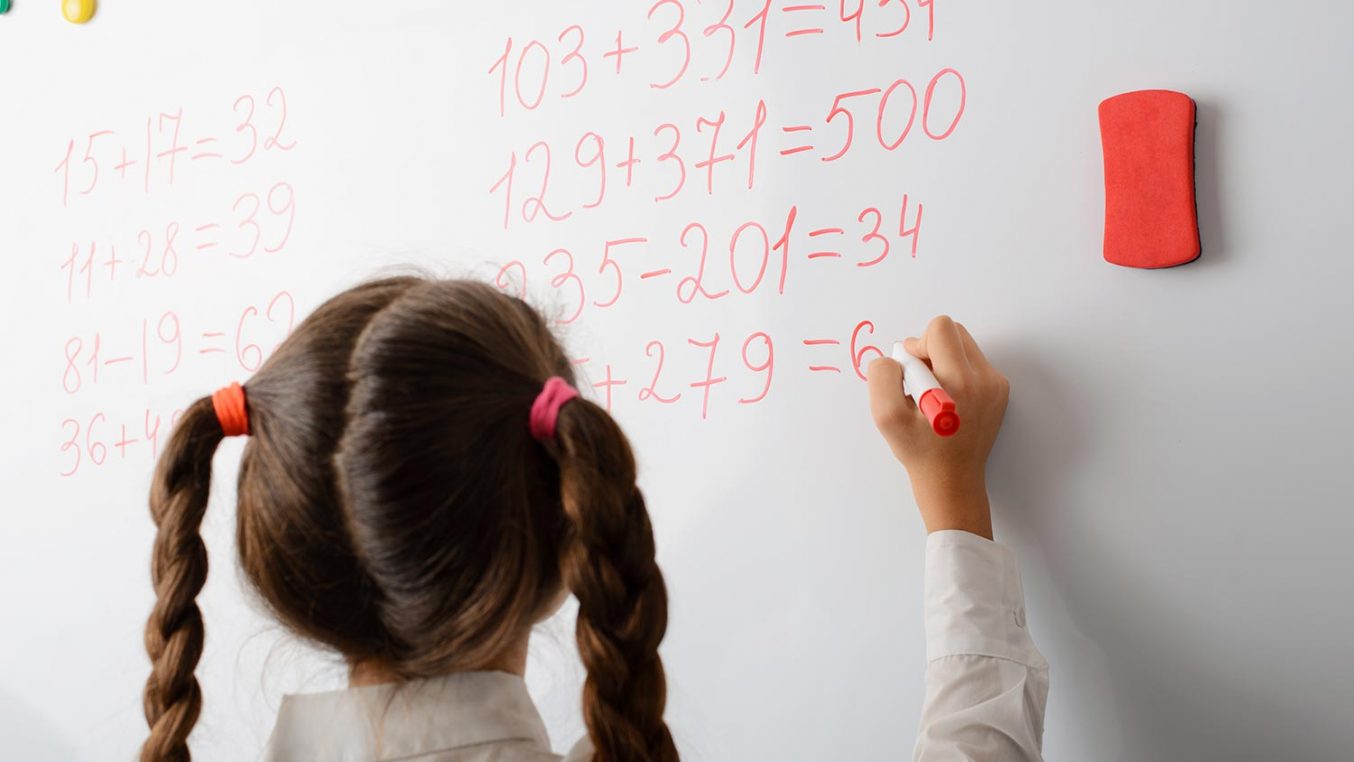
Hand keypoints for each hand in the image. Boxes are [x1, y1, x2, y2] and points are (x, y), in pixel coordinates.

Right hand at [866, 315, 1008, 538]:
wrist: (952, 480)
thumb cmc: (919, 451)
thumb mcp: (886, 416)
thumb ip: (884, 376)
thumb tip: (899, 354)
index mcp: (959, 382)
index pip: (940, 329)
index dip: (917, 345)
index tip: (911, 373)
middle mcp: (984, 379)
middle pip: (954, 332)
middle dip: (931, 349)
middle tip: (920, 381)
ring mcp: (996, 385)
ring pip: (964, 346)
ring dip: (943, 360)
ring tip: (934, 392)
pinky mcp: (999, 392)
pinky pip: (973, 363)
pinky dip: (956, 372)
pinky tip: (948, 400)